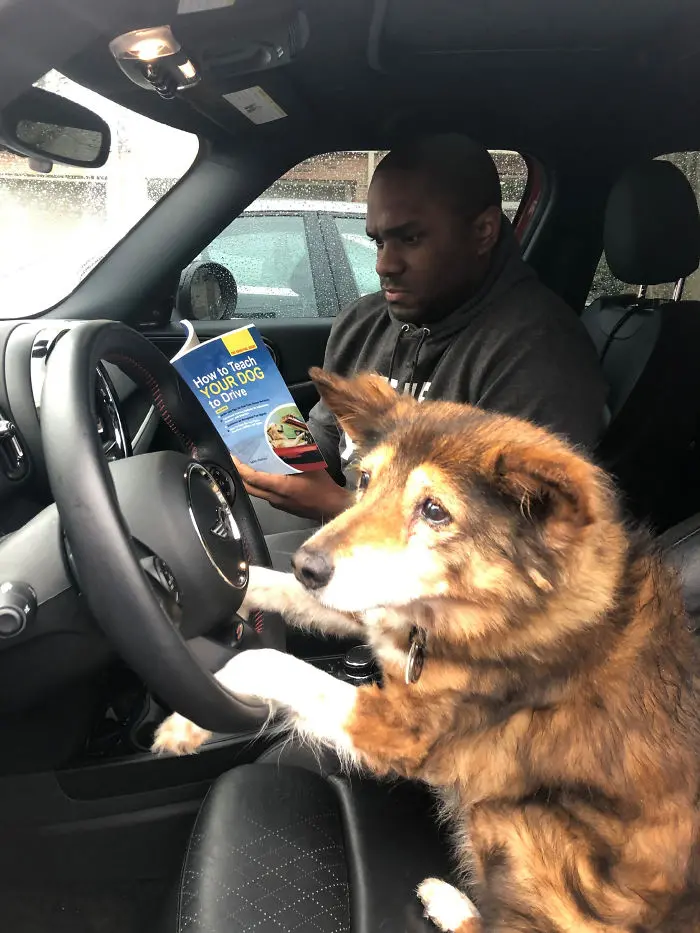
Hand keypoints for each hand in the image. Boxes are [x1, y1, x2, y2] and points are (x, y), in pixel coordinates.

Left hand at [233, 458, 351, 520]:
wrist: (333, 507)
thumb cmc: (323, 487)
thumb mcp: (312, 466)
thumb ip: (299, 454)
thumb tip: (291, 438)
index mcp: (280, 487)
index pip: (253, 478)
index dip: (240, 468)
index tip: (233, 456)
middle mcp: (274, 498)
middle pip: (249, 487)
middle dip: (239, 473)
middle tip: (236, 459)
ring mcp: (277, 504)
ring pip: (256, 492)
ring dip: (249, 479)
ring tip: (247, 464)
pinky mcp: (282, 506)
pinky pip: (265, 494)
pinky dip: (260, 484)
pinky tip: (265, 474)